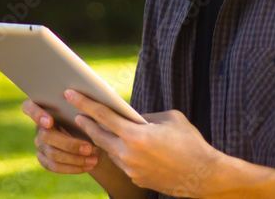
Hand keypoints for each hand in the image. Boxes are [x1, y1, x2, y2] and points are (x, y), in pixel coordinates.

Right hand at [21, 98, 102, 174]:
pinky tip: (87, 167)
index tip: (50, 121)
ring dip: (74, 159)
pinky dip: (72, 168)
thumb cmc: (89, 119)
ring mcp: (39, 143)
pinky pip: (53, 166)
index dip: (36, 114)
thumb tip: (89, 112)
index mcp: (44, 108)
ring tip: (93, 160)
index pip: (28, 107)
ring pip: (52, 154)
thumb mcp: (86, 112)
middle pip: (46, 136)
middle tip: (88, 148)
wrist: (91, 137)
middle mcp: (39, 126)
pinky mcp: (43, 158)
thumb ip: (82, 110)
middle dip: (69, 144)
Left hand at [67, 89, 220, 197]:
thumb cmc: (190, 142)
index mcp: (136, 135)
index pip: (103, 115)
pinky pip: (123, 163)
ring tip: (98, 129)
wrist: (204, 176)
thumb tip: (131, 117)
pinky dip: (120, 153)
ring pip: (110, 151)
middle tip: (76, 115)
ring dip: (104, 140)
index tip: (70, 94)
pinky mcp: (137, 180)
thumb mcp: (169, 119)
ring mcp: (132, 170)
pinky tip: (122, 146)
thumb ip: (145, 117)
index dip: (84, 103)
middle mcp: (129, 154)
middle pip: (99, 136)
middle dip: (86, 124)